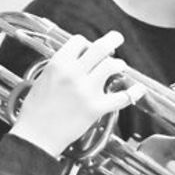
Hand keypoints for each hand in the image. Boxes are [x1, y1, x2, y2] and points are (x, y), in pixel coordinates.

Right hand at [10, 32, 144, 157]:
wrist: (36, 136)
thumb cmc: (35, 110)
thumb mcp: (43, 79)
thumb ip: (61, 67)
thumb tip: (78, 58)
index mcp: (58, 64)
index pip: (79, 41)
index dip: (86, 43)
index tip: (89, 48)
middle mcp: (74, 74)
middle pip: (100, 47)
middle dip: (112, 39)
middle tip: (117, 38)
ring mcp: (87, 91)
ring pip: (111, 66)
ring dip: (119, 64)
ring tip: (120, 67)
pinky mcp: (96, 108)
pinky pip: (122, 97)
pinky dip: (134, 92)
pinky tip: (139, 89)